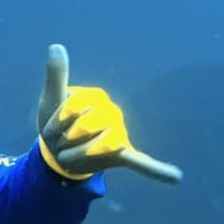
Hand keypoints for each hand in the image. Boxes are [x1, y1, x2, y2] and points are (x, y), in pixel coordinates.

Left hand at [36, 44, 181, 182]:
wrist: (57, 152)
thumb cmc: (55, 123)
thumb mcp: (52, 99)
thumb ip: (57, 75)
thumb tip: (56, 45)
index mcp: (96, 97)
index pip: (73, 108)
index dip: (55, 122)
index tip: (49, 131)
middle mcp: (112, 113)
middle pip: (86, 127)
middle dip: (65, 139)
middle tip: (60, 145)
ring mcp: (119, 134)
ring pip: (102, 146)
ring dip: (80, 156)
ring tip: (70, 158)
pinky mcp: (122, 155)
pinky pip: (142, 163)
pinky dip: (157, 171)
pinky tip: (175, 177)